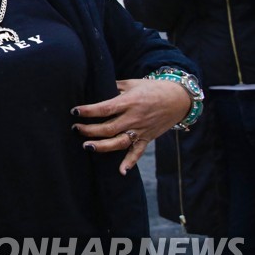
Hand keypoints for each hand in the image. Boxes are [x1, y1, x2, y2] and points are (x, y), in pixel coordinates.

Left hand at [71, 78, 192, 174]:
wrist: (179, 99)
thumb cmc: (152, 88)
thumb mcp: (131, 83)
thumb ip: (113, 86)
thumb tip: (94, 86)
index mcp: (129, 102)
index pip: (105, 108)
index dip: (89, 111)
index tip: (75, 111)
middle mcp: (134, 118)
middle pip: (108, 128)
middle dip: (89, 130)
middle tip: (75, 129)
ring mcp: (141, 130)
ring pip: (119, 142)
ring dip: (102, 146)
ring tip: (86, 146)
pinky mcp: (147, 138)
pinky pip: (138, 152)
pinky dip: (130, 162)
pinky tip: (121, 172)